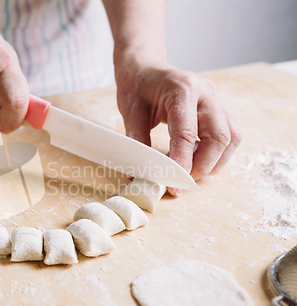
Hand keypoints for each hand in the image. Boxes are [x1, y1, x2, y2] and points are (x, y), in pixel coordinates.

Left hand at [114, 52, 241, 194]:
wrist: (144, 66)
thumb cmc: (137, 86)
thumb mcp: (130, 112)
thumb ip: (137, 141)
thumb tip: (142, 174)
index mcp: (182, 88)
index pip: (187, 132)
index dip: (182, 162)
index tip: (173, 183)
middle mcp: (205, 92)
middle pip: (220, 137)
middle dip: (203, 166)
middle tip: (181, 182)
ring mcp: (215, 99)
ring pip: (230, 138)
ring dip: (214, 162)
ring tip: (189, 173)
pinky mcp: (217, 108)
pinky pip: (228, 135)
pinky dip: (216, 153)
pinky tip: (196, 160)